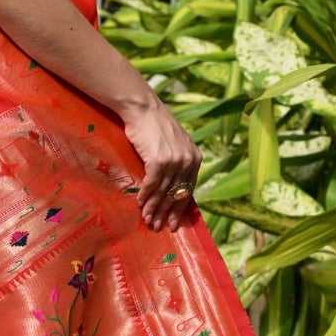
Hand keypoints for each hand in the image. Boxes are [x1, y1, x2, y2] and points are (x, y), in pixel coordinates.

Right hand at [122, 92, 202, 231]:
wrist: (143, 109)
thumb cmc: (155, 126)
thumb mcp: (174, 145)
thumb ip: (177, 164)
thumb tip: (170, 189)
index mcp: (195, 158)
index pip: (188, 190)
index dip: (179, 209)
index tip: (173, 223)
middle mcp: (188, 161)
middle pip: (176, 194)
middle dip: (166, 213)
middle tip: (157, 226)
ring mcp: (174, 161)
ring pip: (163, 192)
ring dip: (153, 208)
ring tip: (147, 220)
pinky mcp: (159, 160)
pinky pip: (151, 185)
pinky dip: (145, 196)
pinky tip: (139, 203)